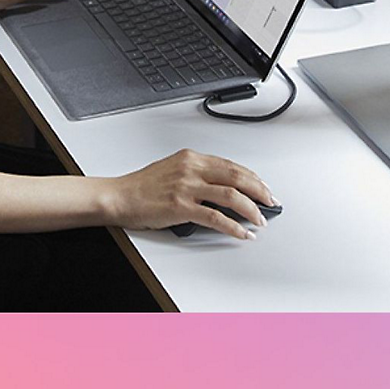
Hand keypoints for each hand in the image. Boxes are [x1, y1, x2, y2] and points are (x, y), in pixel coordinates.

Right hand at [101, 149, 274, 240]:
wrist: (119, 196)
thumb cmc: (142, 186)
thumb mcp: (172, 169)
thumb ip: (197, 175)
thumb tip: (222, 188)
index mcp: (191, 158)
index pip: (231, 165)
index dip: (252, 177)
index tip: (263, 187)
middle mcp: (191, 168)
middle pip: (236, 176)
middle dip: (259, 191)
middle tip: (270, 202)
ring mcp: (186, 187)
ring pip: (231, 195)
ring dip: (251, 209)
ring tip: (260, 220)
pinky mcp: (181, 207)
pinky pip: (216, 217)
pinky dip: (234, 226)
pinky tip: (242, 232)